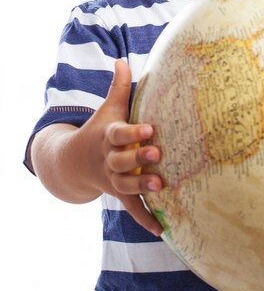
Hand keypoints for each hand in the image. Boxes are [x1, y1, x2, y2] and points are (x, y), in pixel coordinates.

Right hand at [88, 59, 163, 234]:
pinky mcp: (120, 194)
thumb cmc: (101, 129)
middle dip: (138, 158)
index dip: (133, 132)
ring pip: (126, 185)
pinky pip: (132, 208)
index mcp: (108, 136)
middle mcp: (109, 159)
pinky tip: (162, 229)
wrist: (75, 162)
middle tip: (157, 153)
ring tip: (161, 185)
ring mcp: (113, 179)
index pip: (119, 133)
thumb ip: (118, 87)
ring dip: (142, 186)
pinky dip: (145, 218)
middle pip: (121, 160)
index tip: (150, 128)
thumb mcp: (108, 108)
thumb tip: (121, 60)